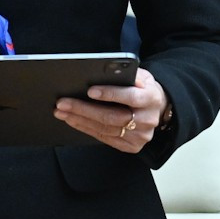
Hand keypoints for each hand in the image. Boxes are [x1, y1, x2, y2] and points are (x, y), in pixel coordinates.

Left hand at [55, 68, 170, 153]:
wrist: (157, 108)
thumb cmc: (143, 89)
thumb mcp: (142, 76)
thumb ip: (129, 74)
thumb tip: (107, 72)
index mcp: (151, 98)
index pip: (130, 97)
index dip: (110, 94)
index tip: (90, 91)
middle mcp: (147, 120)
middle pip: (112, 117)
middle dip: (84, 109)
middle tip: (64, 103)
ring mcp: (140, 136)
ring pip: (105, 129)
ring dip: (80, 120)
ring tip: (62, 111)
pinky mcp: (131, 146)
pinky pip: (104, 138)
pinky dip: (86, 129)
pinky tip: (74, 120)